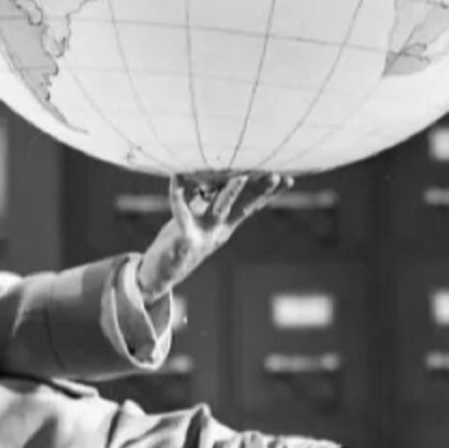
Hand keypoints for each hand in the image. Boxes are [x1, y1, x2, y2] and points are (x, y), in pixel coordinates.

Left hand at [134, 172, 294, 302]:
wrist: (161, 274)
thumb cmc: (182, 239)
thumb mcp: (199, 219)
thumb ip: (208, 199)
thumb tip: (217, 173)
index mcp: (225, 225)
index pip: (251, 205)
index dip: (267, 193)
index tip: (287, 178)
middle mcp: (218, 229)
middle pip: (243, 206)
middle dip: (259, 191)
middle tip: (276, 176)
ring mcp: (203, 234)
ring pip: (220, 209)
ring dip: (230, 192)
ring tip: (240, 176)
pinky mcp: (183, 238)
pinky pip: (181, 211)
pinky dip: (178, 194)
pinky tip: (176, 176)